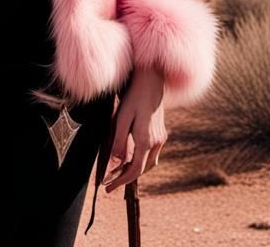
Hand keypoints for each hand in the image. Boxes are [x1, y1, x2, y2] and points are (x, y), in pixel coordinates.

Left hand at [104, 66, 166, 190]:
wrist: (152, 81)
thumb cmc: (134, 97)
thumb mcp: (123, 118)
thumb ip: (119, 142)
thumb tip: (114, 164)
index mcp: (146, 140)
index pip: (134, 170)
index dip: (120, 182)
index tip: (107, 188)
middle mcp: (156, 142)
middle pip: (142, 169)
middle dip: (126, 178)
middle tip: (110, 183)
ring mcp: (161, 138)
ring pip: (149, 163)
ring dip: (135, 170)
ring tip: (119, 173)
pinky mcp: (161, 133)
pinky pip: (152, 154)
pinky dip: (142, 160)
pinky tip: (133, 157)